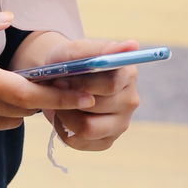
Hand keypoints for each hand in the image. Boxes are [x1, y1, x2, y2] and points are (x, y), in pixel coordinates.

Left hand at [38, 36, 140, 152]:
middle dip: (70, 98)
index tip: (61, 79)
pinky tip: (61, 115)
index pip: (111, 84)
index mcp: (128, 73)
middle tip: (54, 89)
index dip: (83, 84)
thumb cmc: (69, 61)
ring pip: (89, 128)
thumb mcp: (75, 50)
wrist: (59, 78)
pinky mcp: (107, 141)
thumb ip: (100, 49)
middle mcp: (130, 100)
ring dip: (65, 115)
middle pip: (99, 107)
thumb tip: (133, 44)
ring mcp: (121, 123)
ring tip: (56, 101)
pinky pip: (82, 142)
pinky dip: (64, 129)